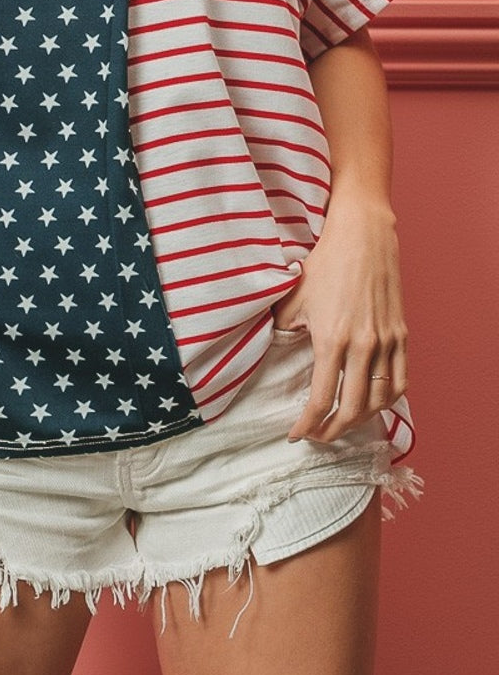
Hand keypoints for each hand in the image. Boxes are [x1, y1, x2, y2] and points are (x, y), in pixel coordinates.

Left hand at [272, 196, 408, 442]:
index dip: (308, 425)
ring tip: (344, 423)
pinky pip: (400, 381)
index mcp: (333, 340)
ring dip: (361, 420)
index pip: (322, 400)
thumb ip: (283, 330)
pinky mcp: (401, 335)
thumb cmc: (324, 264)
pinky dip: (388, 400)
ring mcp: (387, 342)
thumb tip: (272, 353)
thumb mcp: (294, 298)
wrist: (362, 237)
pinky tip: (373, 403)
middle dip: (333, 431)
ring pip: (380, 400)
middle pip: (353, 409)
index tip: (297, 435)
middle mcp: (364, 346)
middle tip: (318, 436)